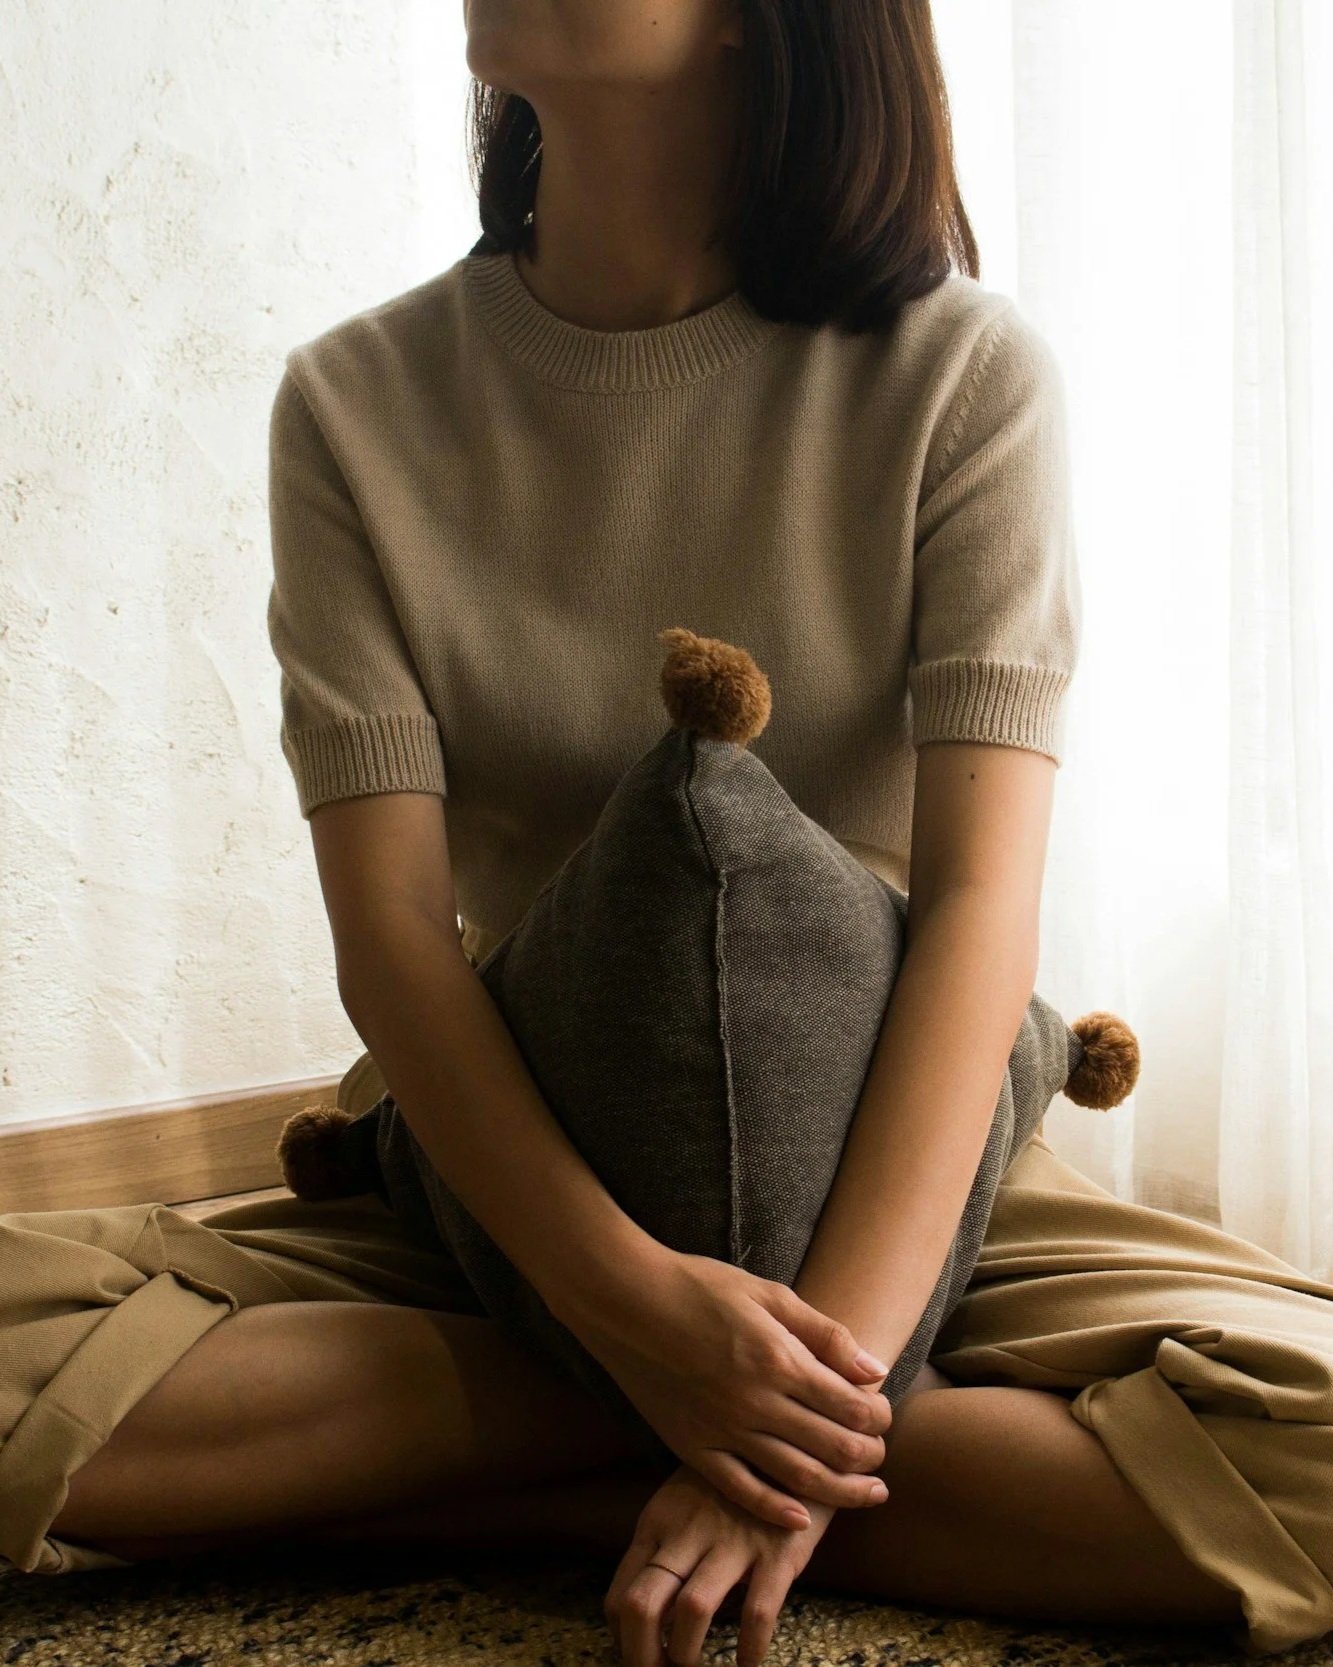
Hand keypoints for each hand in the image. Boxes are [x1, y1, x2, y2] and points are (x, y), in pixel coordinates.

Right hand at [552, 1245, 893, 1528]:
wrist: (627, 1301)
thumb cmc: (699, 1286)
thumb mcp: (768, 1295)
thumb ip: (823, 1333)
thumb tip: (873, 1369)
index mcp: (779, 1359)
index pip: (850, 1405)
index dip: (878, 1418)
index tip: (884, 1416)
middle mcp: (756, 1402)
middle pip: (832, 1447)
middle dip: (869, 1458)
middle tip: (881, 1459)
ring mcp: (723, 1429)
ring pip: (797, 1477)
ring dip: (840, 1491)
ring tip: (867, 1494)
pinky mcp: (693, 1447)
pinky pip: (741, 1489)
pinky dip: (775, 1510)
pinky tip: (800, 1520)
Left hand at [604, 1461, 845, 1666]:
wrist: (796, 1446)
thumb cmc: (732, 1483)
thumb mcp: (683, 1502)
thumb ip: (663, 1547)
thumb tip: (641, 1613)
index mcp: (659, 1521)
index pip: (620, 1593)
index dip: (622, 1640)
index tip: (637, 1656)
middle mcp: (688, 1531)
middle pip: (642, 1605)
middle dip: (641, 1656)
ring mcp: (733, 1540)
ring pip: (691, 1611)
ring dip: (686, 1654)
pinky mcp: (778, 1550)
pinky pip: (756, 1612)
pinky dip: (748, 1648)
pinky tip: (747, 1662)